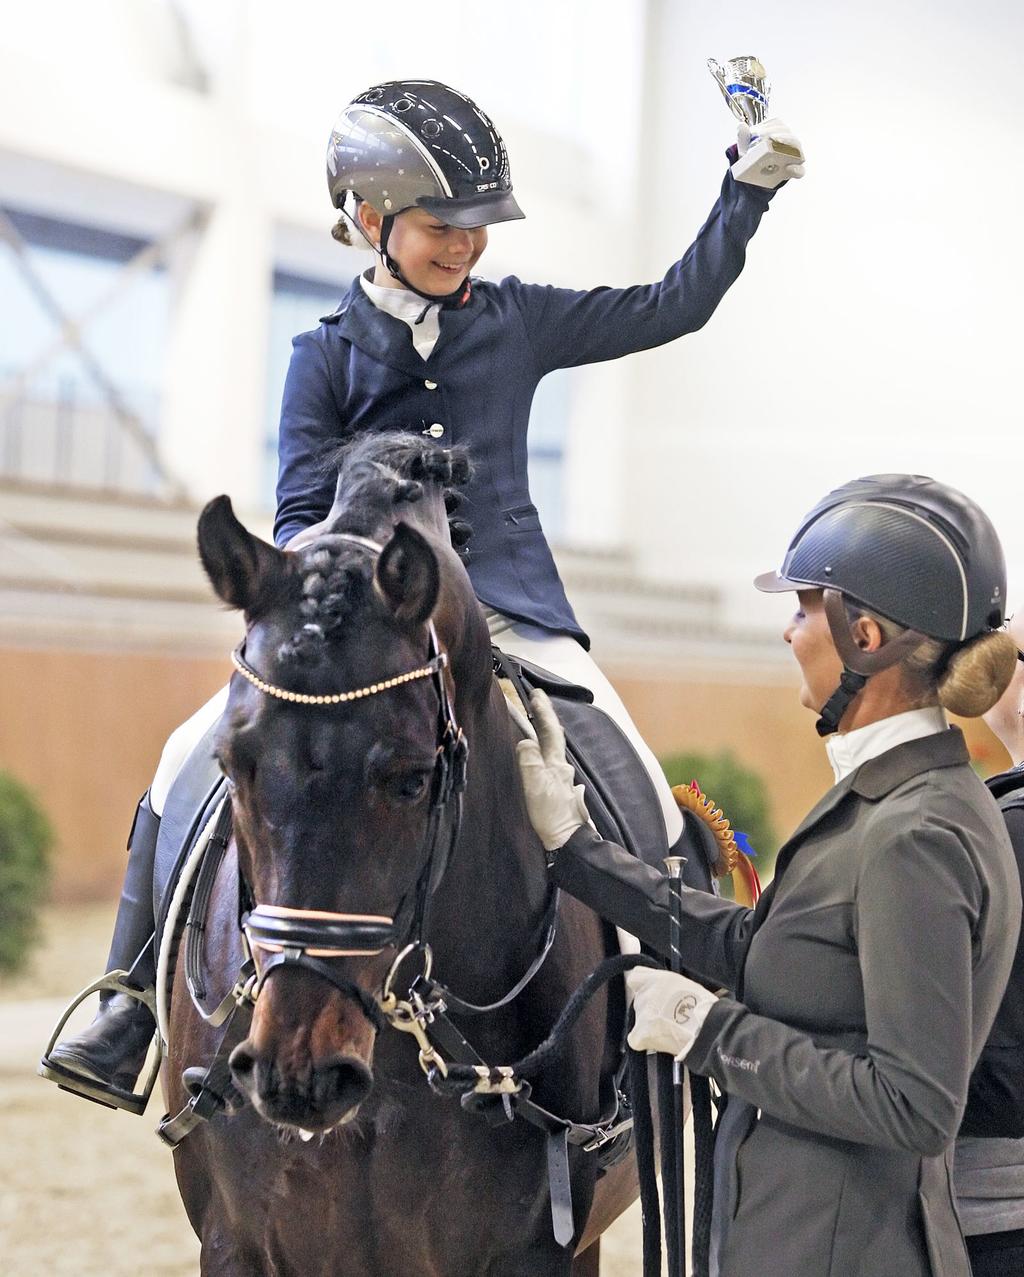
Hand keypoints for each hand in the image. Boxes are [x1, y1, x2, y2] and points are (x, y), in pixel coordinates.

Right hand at [516, 690, 590, 852]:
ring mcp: (560, 780)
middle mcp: (561, 768)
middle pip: (553, 737)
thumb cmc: (552, 816)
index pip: (549, 731)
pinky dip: (541, 752)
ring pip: (551, 749)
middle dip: (543, 718)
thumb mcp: (536, 786)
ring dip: (542, 733)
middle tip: (535, 701)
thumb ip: (530, 760)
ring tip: (533, 722)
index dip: (542, 711)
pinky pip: (547, 764)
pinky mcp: (557, 792)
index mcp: (556, 763)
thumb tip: (525, 743)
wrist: (568, 843)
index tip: (535, 694)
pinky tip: (537, 756)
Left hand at [626, 966, 717, 1061]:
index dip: (643, 984)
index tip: (651, 991)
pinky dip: (644, 1041)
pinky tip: (659, 1040)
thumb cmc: (702, 1006)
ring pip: (639, 1018)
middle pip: (640, 999)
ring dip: (650, 1024)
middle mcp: (645, 994)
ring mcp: (641, 1014)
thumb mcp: (685, 984)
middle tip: (668, 1014)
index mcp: (656, 979)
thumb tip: (664, 989)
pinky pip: (635, 1038)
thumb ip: (667, 984)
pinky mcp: (641, 1034)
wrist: (706, 1027)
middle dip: (651, 1007)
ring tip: (669, 1029)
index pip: (636, 977)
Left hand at [735, 116, 804, 186]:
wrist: (754, 174)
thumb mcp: (745, 147)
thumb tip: (741, 126)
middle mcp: (789, 141)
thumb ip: (743, 136)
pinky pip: (800, 170)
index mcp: (778, 131)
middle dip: (777, 134)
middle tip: (766, 138)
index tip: (758, 132)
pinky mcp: (796, 171)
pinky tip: (789, 168)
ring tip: (776, 147)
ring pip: (796, 148)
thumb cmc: (752, 155)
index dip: (769, 127)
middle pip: (787, 134)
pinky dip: (796, 169)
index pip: (778, 125)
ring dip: (787, 145)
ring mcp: (795, 156)